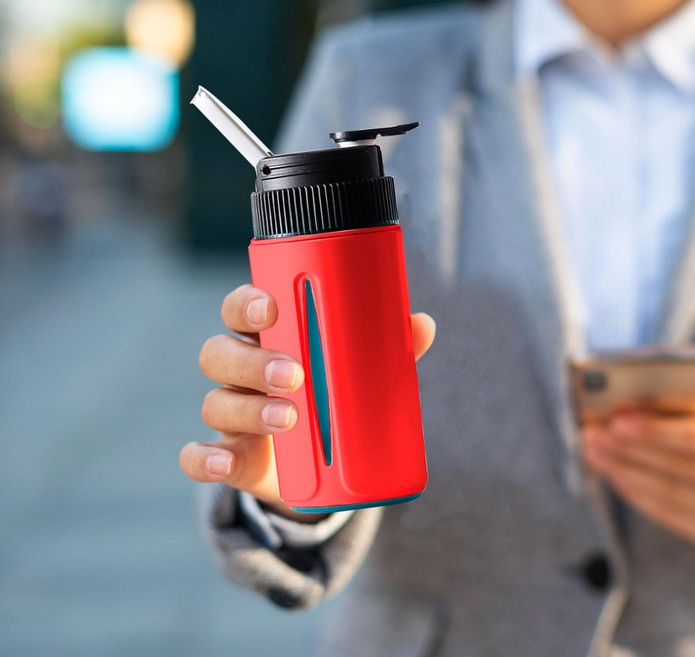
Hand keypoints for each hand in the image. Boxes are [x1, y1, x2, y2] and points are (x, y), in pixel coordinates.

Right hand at [180, 283, 435, 521]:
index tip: (274, 306)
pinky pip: (199, 455)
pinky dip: (206, 460)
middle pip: (219, 353)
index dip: (248, 303)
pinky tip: (227, 462)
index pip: (241, 309)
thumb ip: (386, 349)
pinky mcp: (231, 455)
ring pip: (215, 402)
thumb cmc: (336, 395)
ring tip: (290, 417)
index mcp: (266, 337)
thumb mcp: (360, 372)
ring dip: (249, 409)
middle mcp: (239, 371)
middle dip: (252, 361)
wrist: (324, 464)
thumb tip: (422, 324)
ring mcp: (231, 413)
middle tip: (294, 373)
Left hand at [581, 381, 694, 551]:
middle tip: (590, 433)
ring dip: (622, 471)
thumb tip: (658, 380)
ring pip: (668, 494)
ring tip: (592, 450)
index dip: (654, 430)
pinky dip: (634, 492)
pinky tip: (613, 472)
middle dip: (628, 450)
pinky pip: (668, 515)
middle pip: (677, 468)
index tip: (616, 419)